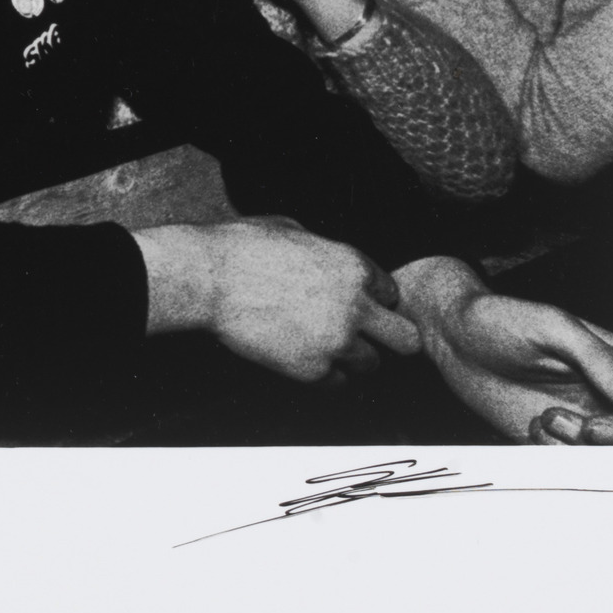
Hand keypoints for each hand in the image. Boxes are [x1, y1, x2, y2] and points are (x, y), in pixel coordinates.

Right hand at [138, 216, 422, 382]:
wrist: (205, 278)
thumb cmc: (239, 248)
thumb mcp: (290, 230)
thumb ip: (322, 249)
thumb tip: (324, 255)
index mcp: (353, 266)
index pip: (392, 296)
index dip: (372, 301)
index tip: (351, 306)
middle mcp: (356, 306)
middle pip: (407, 339)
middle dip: (387, 339)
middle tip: (361, 338)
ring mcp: (337, 340)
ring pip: (372, 364)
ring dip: (351, 358)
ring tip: (321, 347)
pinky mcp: (313, 368)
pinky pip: (336, 382)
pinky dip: (323, 374)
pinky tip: (299, 356)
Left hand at [400, 259, 612, 443]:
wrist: (451, 337)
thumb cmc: (502, 319)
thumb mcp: (552, 326)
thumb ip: (598, 359)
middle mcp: (612, 398)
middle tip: (588, 426)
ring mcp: (586, 422)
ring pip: (610, 459)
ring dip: (584, 450)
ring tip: (549, 418)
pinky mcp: (556, 442)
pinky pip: (572, 466)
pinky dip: (556, 455)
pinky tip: (534, 425)